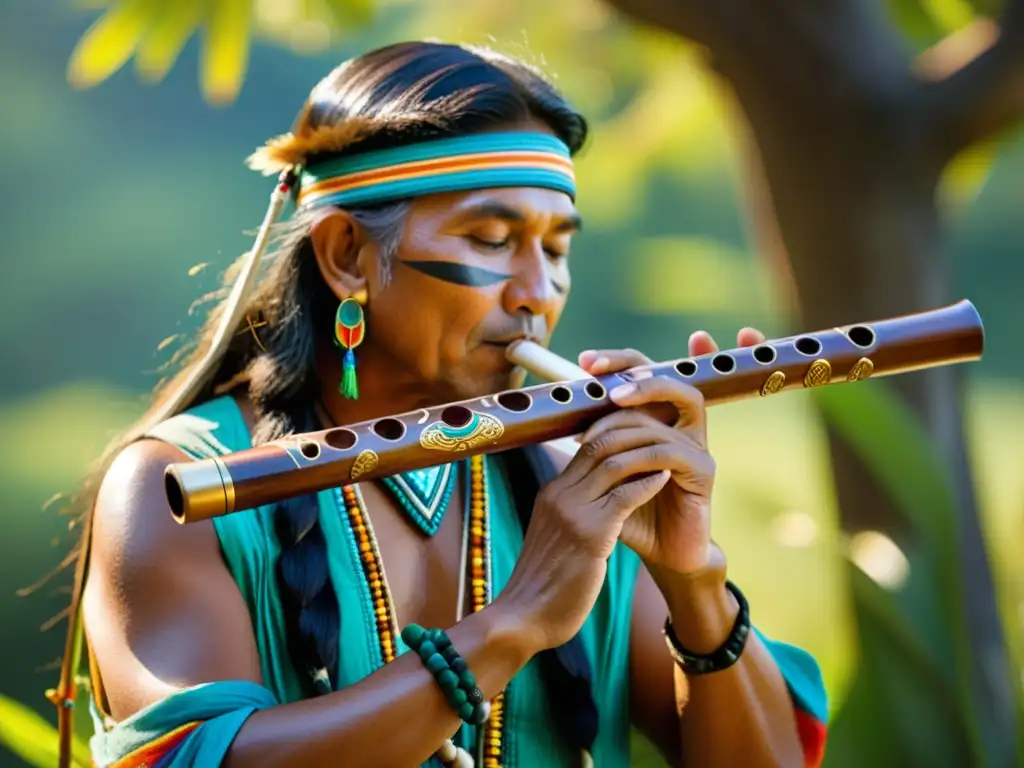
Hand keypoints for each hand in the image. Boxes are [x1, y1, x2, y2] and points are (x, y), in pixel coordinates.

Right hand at [498, 432, 674, 651]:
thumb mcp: (555, 542)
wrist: (524, 618)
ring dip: (645, 456)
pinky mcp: (589, 532)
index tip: (645, 441)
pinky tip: (666, 479)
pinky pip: (624, 495)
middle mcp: (558, 494)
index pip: (586, 450)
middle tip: (662, 438)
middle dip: (632, 438)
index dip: (618, 441)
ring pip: (612, 463)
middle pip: (597, 446)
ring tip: (670, 453)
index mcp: (550, 494)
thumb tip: (598, 515)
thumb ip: (572, 520)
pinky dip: (648, 483)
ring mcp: (571, 511)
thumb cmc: (543, 587)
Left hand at [575, 328, 765, 575]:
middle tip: (594, 373)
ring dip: (630, 416)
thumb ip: (593, 446)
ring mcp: (696, 446)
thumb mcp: (605, 475)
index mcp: (660, 420)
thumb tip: (561, 412)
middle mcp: (682, 427)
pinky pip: (671, 451)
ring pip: (666, 413)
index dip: (619, 360)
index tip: (584, 360)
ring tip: (598, 425)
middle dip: (632, 368)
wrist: (661, 555)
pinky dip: (642, 455)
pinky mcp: (703, 470)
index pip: (645, 373)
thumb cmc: (631, 513)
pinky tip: (619, 464)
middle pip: (667, 376)